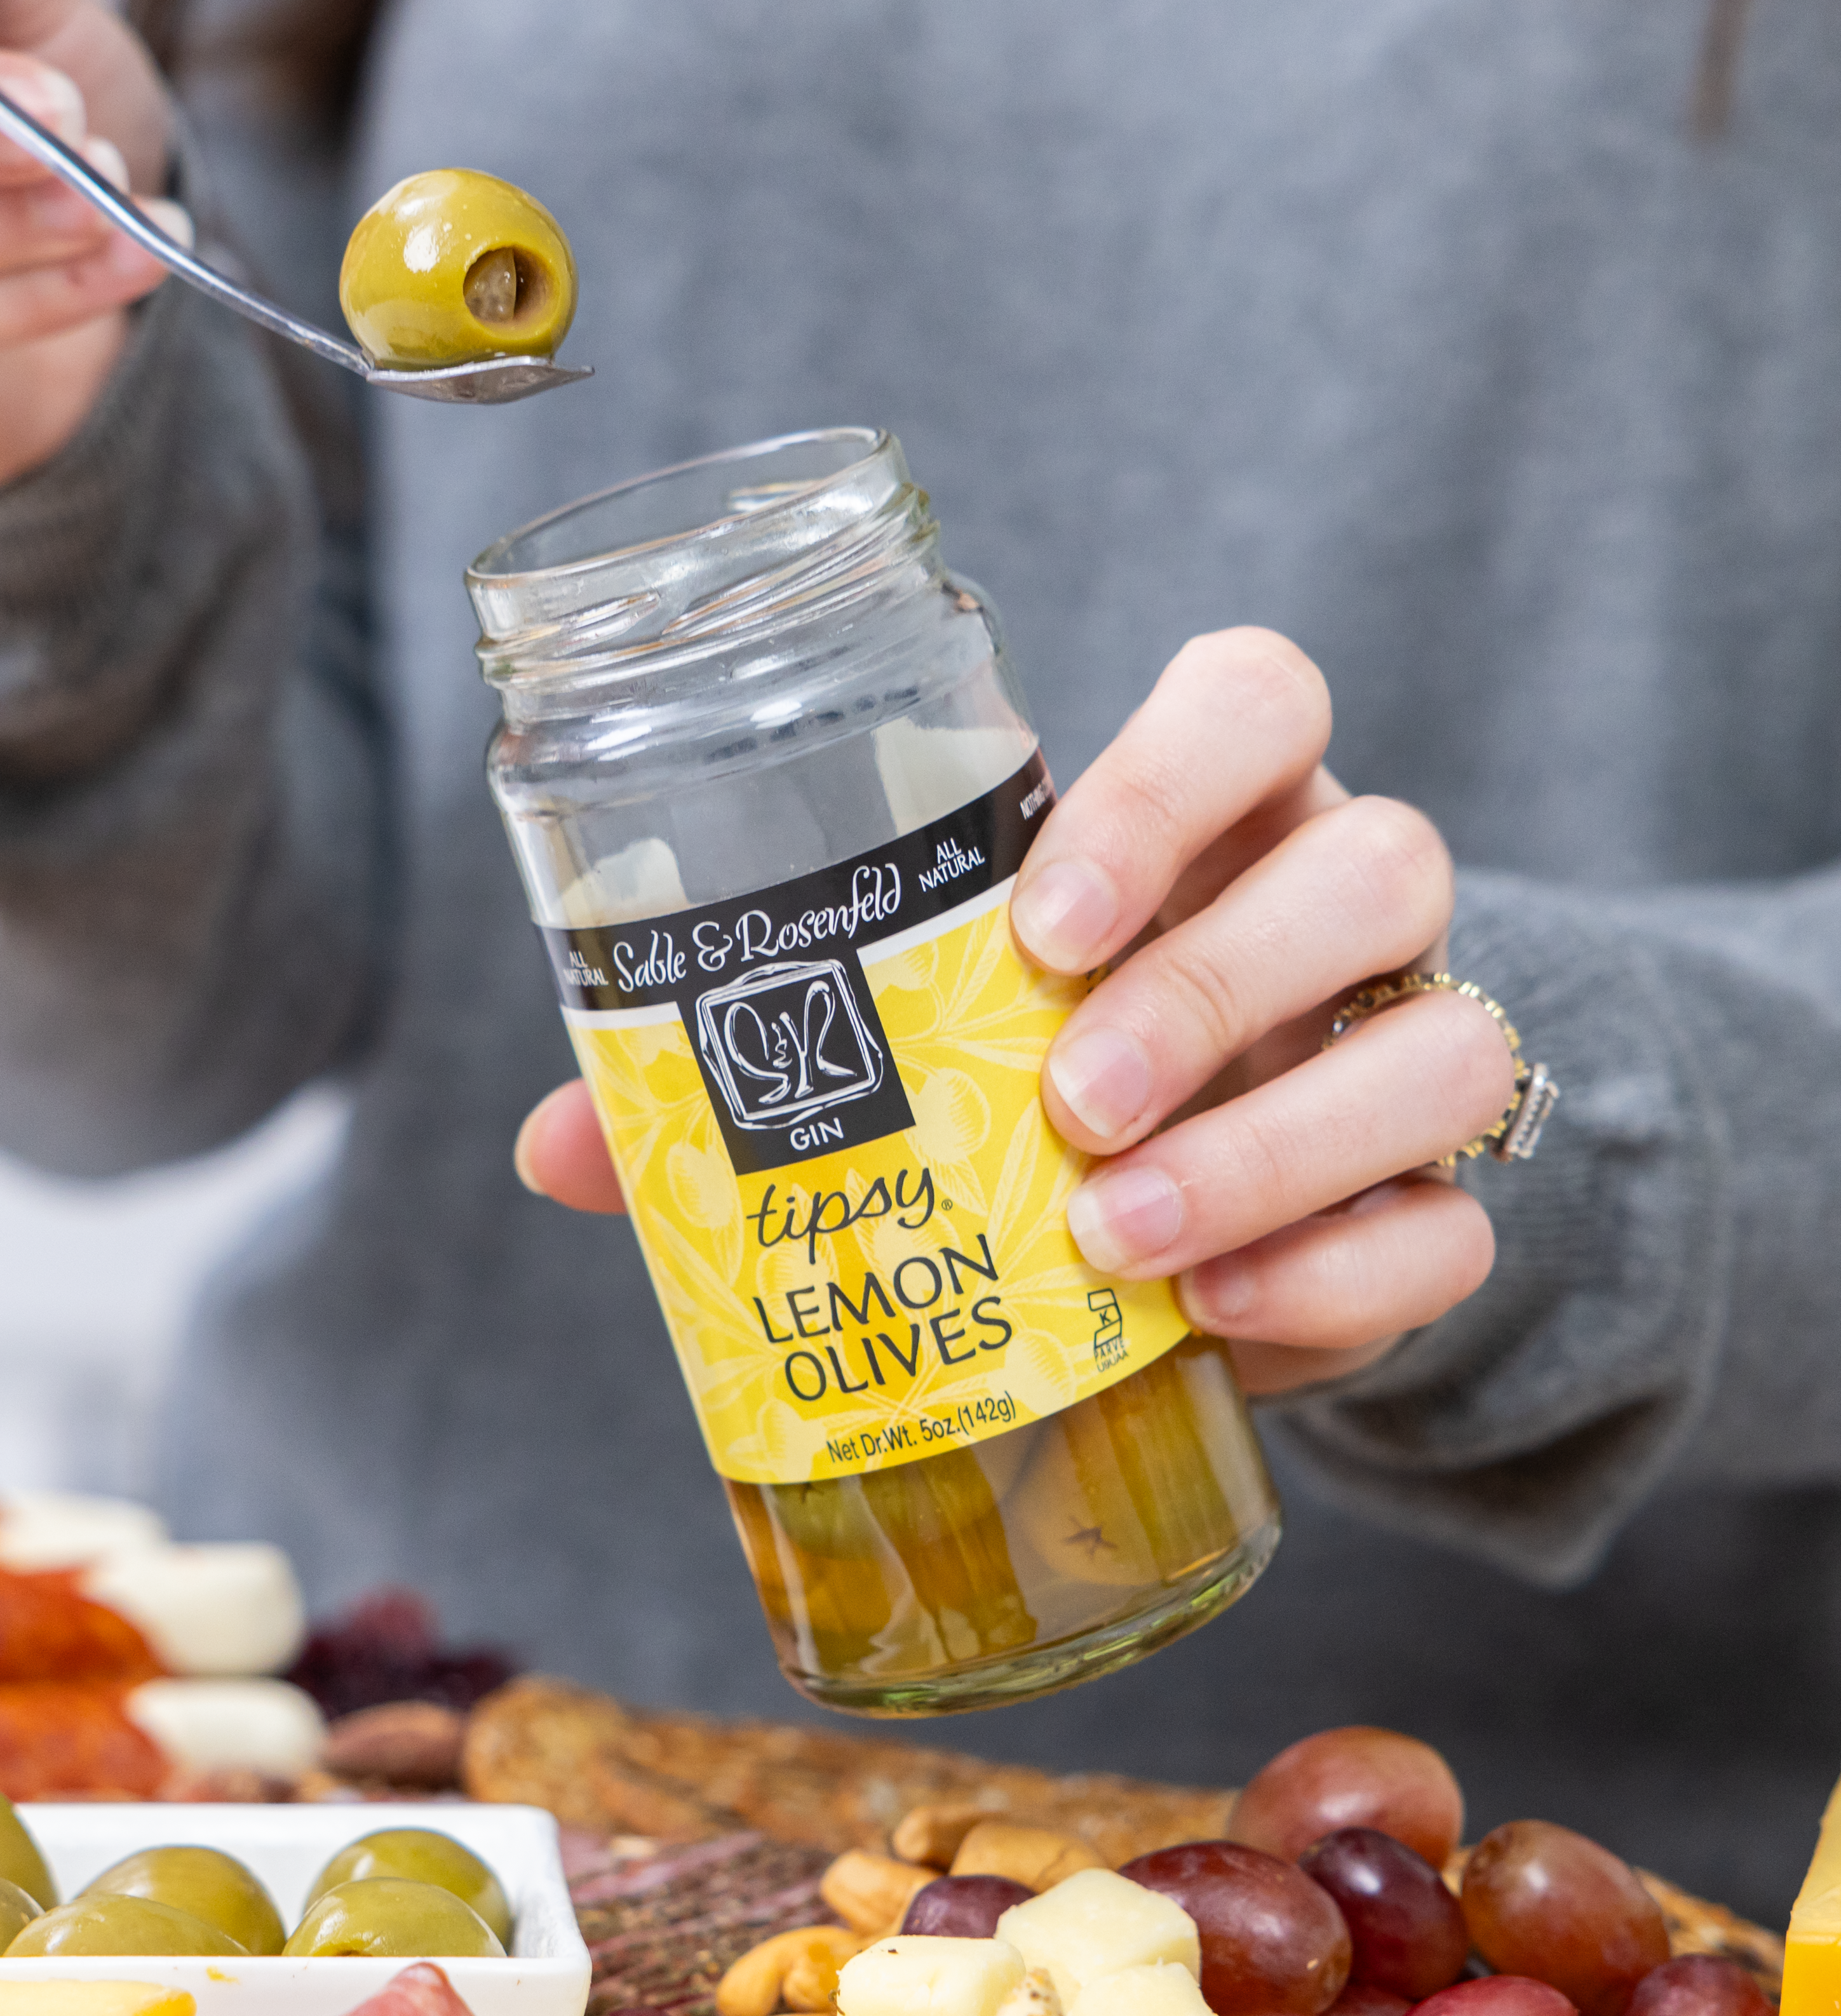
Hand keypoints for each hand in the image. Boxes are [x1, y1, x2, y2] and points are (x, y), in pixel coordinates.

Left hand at [513, 629, 1518, 1395]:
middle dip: (1214, 984)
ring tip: (1111, 1236)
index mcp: (1207, 817)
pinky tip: (1206, 1315)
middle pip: (1377, 862)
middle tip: (1064, 1102)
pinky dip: (1338, 1275)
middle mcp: (1328, 909)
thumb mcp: (906, 1042)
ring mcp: (1400, 1052)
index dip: (1175, 778)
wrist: (1175, 1219)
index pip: (1259, 701)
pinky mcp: (1432, 1208)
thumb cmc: (1016, 1082)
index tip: (1044, 915)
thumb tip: (559, 1143)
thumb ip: (749, 1070)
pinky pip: (1456, 1226)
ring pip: (1448, 1041)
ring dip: (1275, 1143)